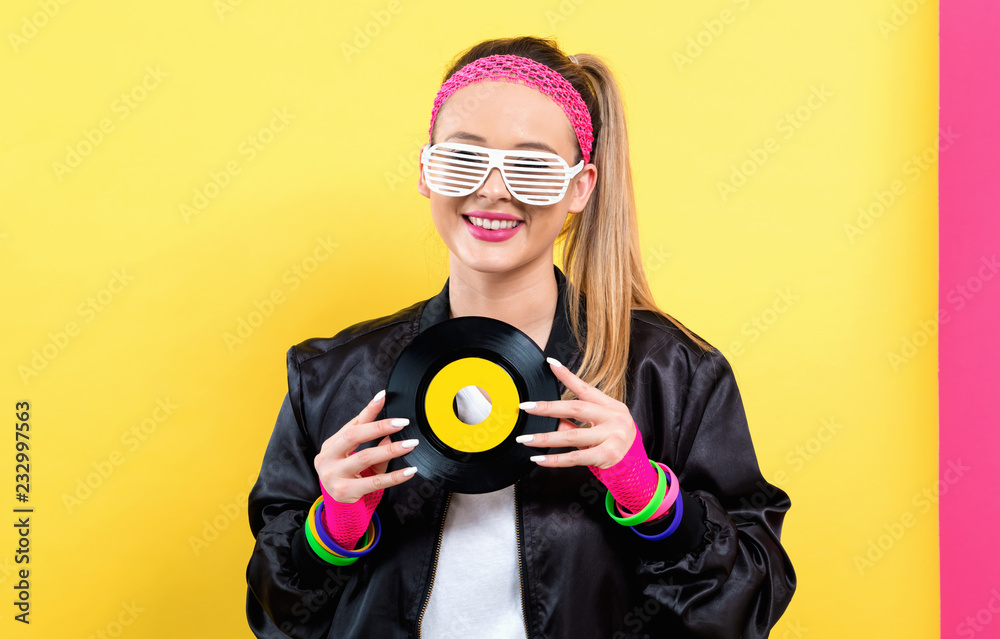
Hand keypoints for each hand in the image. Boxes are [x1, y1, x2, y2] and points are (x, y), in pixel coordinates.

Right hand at [314, 390, 418, 503]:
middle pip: (354, 436)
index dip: (369, 410)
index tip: (383, 397)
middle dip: (379, 427)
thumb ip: (374, 444)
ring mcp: (334, 475)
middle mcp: (328, 458)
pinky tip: (409, 471)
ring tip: (409, 444)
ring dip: (390, 449)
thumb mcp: (358, 458)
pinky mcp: (345, 492)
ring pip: (365, 457)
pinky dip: (395, 476)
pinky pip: (375, 482)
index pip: (352, 424)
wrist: (338, 507)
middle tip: (401, 423)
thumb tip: (391, 431)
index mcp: (331, 445)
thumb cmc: (349, 478)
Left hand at [516, 358, 636, 468]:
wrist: (635, 467)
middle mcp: (614, 419)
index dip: (567, 376)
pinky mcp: (607, 456)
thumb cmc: (614, 443)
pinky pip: (575, 458)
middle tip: (526, 407)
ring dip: (545, 438)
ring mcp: (612, 437)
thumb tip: (550, 417)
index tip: (550, 364)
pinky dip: (554, 460)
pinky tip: (539, 459)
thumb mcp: (600, 427)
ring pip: (571, 436)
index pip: (586, 389)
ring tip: (525, 439)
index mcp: (612, 406)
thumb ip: (576, 422)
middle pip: (576, 409)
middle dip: (548, 408)